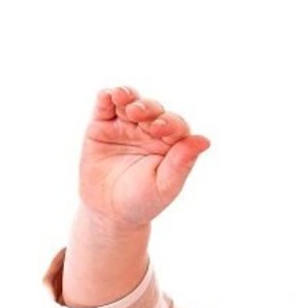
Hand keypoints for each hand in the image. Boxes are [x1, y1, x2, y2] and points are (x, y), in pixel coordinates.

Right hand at [77, 85, 209, 236]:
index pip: (175, 125)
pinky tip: (108, 95)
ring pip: (130, 101)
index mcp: (171, 143)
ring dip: (128, 96)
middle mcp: (150, 130)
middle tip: (138, 114)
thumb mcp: (164, 186)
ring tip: (122, 98)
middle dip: (147, 108)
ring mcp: (126, 125)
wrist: (109, 213)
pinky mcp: (102, 125)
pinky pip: (105, 106)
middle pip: (153, 109)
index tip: (160, 129)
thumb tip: (205, 140)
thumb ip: (182, 162)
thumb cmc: (142, 201)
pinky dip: (106, 96)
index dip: (169, 122)